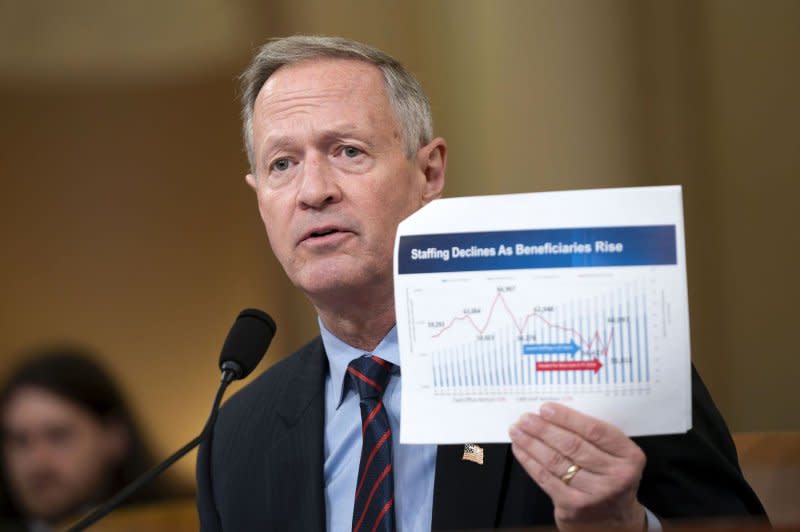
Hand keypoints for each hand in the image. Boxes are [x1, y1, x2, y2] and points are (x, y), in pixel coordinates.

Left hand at [509, 402, 646, 530]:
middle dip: (544, 429)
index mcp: (629, 457)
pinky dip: (529, 461)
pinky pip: (545, 478)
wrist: (615, 522)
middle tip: (526, 418)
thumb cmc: (611, 479)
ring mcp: (594, 494)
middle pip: (572, 445)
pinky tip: (521, 449)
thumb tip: (554, 415)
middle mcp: (615, 476)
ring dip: (532, 443)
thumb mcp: (616, 457)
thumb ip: (595, 438)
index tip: (546, 408)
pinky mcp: (573, 507)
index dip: (567, 418)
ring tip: (518, 430)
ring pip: (556, 461)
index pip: (595, 431)